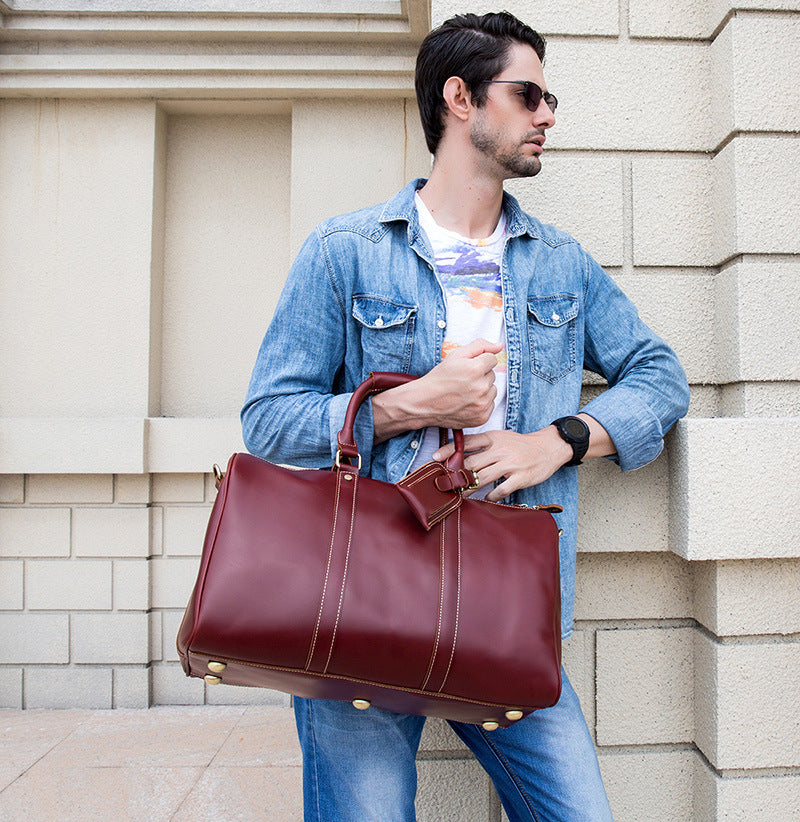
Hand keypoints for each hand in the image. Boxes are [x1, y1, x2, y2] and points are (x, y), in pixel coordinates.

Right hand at [414, 338, 501, 428]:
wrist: (425, 402)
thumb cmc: (440, 378)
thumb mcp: (456, 355)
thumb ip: (480, 346)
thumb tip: (499, 346)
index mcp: (476, 369)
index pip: (492, 359)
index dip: (478, 362)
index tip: (467, 368)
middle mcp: (482, 387)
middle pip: (492, 375)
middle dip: (480, 375)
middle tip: (463, 381)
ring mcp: (482, 404)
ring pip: (492, 390)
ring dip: (482, 389)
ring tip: (465, 392)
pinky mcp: (482, 417)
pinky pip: (490, 405)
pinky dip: (481, 403)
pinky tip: (467, 402)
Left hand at [433, 427, 571, 501]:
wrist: (548, 448)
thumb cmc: (519, 445)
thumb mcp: (500, 438)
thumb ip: (480, 445)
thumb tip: (455, 454)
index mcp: (493, 438)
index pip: (467, 443)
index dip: (449, 450)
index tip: (435, 458)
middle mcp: (500, 449)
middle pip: (471, 463)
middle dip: (456, 475)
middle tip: (445, 485)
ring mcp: (511, 464)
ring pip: (482, 478)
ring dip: (468, 489)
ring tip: (459, 495)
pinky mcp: (521, 477)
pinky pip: (501, 490)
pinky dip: (491, 496)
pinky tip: (486, 498)